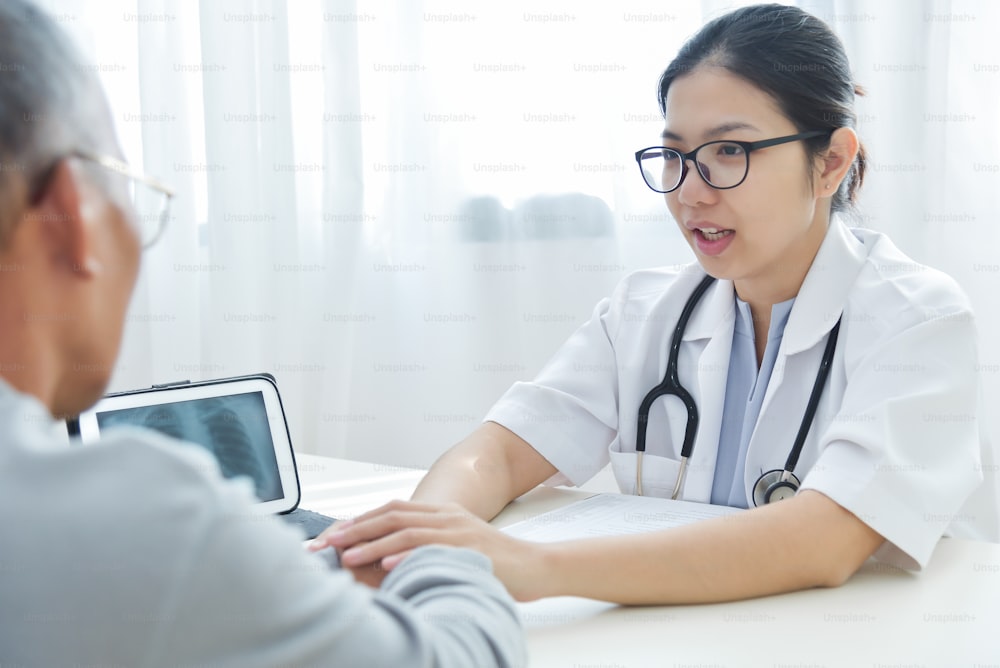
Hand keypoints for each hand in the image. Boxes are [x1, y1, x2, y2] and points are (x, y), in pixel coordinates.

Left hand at [309, 500, 548, 600]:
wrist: (536, 566)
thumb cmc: (496, 563)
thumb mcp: (456, 549)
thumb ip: (425, 548)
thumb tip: (386, 561)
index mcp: (441, 514)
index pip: (391, 510)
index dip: (360, 520)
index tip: (332, 536)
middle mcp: (446, 517)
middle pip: (392, 515)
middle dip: (355, 529)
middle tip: (327, 545)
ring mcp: (459, 531)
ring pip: (407, 530)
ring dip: (373, 544)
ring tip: (348, 557)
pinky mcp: (470, 550)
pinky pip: (433, 549)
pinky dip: (407, 555)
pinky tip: (388, 563)